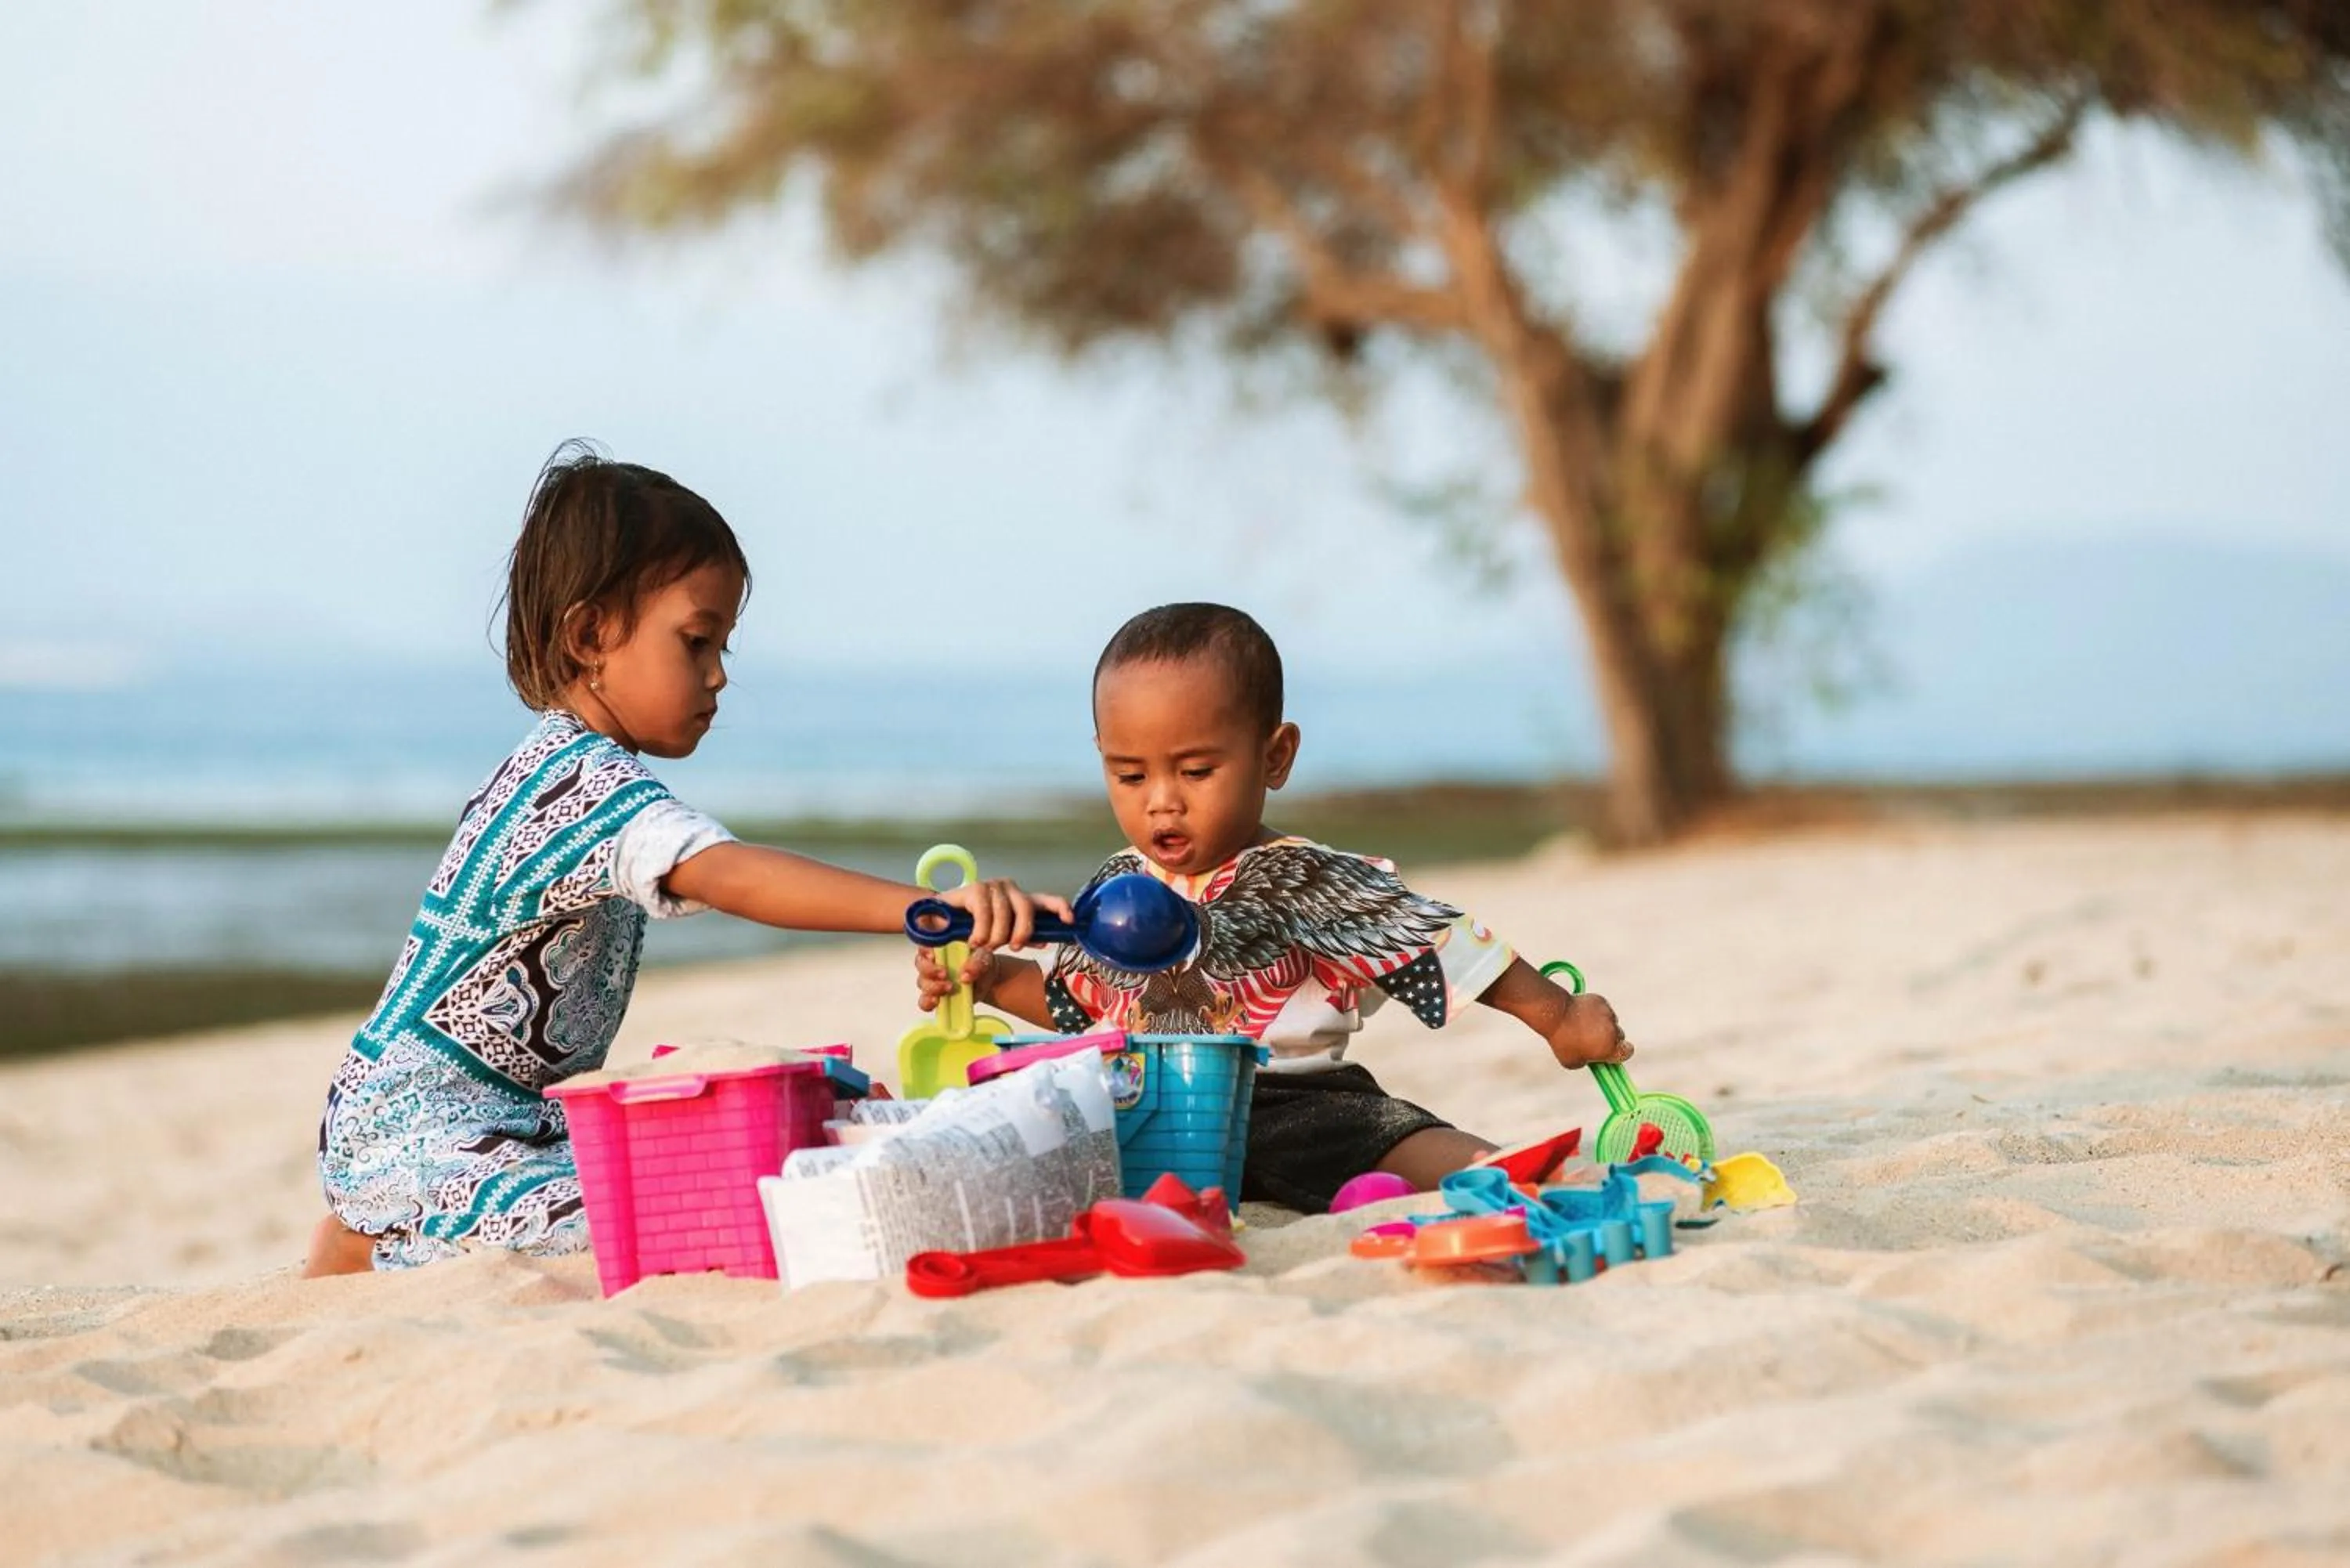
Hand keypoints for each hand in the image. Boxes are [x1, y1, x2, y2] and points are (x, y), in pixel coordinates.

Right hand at [913, 943, 995, 1011]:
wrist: (989, 981)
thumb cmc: (982, 962)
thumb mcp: (984, 957)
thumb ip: (977, 962)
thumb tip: (965, 975)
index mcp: (942, 947)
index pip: (926, 945)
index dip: (925, 950)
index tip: (933, 956)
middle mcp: (933, 962)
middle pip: (921, 964)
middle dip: (929, 970)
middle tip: (944, 974)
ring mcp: (933, 980)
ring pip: (922, 983)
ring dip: (932, 986)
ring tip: (949, 988)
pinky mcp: (936, 996)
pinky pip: (924, 1001)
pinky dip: (927, 1002)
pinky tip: (936, 1001)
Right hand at [928, 876, 1072, 951]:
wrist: (941, 921)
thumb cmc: (973, 928)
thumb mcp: (1001, 935)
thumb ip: (1022, 937)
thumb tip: (1044, 941)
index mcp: (1021, 900)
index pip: (1047, 900)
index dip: (1061, 908)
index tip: (1069, 921)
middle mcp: (1010, 889)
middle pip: (1027, 908)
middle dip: (1021, 932)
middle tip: (1010, 947)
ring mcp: (993, 886)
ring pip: (1005, 913)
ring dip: (995, 935)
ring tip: (984, 945)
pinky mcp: (975, 888)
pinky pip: (984, 911)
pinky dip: (981, 930)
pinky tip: (974, 939)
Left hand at [1546, 991, 1632, 1069]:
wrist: (1555, 1014)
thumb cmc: (1561, 1041)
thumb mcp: (1572, 1062)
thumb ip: (1587, 1061)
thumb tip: (1591, 1057)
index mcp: (1609, 1048)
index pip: (1627, 1052)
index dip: (1620, 1053)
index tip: (1611, 1053)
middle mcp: (1613, 1030)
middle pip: (1620, 1036)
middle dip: (1610, 1038)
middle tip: (1594, 1040)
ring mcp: (1608, 1014)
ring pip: (1611, 1021)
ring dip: (1603, 1024)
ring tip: (1584, 1025)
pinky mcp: (1601, 1001)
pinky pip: (1603, 1009)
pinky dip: (1596, 1011)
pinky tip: (1582, 1014)